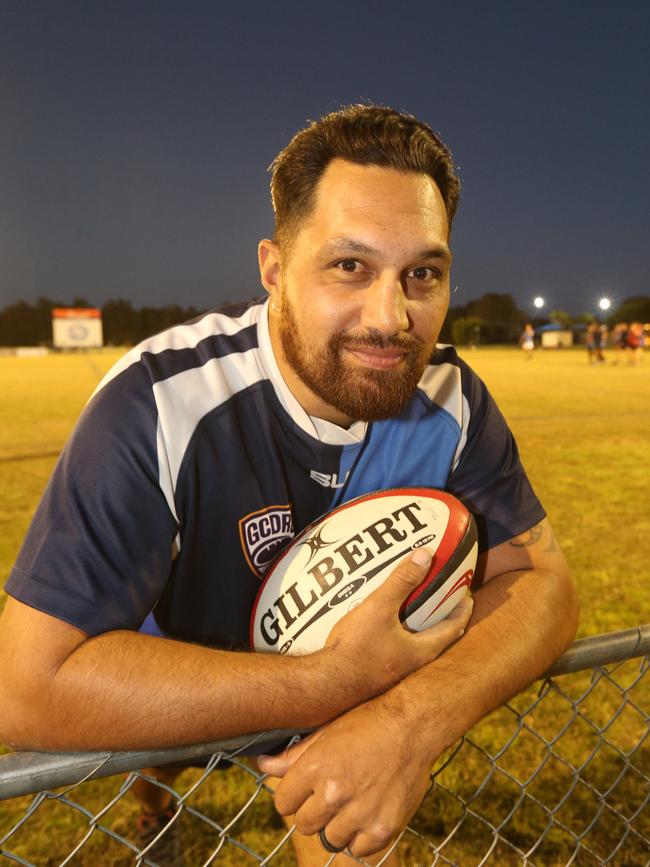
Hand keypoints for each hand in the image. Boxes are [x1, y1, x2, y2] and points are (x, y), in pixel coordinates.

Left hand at [258, 696, 432, 857]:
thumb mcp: (326, 732)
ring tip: (354, 799)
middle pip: (305, 825)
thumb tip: (263, 765)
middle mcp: (334, 792)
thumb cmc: (366, 723)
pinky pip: (359, 849)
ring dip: (339, 824)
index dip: (294, 796)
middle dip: (314, 812)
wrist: (411, 725)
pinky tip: (369, 811)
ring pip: (331, 839)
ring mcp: (359, 812)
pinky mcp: (383, 828)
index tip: (306, 790)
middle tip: (334, 793)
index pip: (283, 804)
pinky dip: (362, 836)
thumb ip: (292, 756)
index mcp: (315, 767)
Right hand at [322, 548, 473, 699]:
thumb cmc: (356, 648)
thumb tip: (425, 555)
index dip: (462, 610)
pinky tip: (384, 624)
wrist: (328, 684)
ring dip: (421, 626)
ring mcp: (395, 671)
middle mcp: (413, 665)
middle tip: (443, 598)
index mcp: (421, 651)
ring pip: (417, 645)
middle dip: (443, 617)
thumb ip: (401, 582)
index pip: (453, 628)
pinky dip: (400, 633)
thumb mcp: (379, 608)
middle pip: (437, 637)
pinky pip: (397, 649)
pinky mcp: (378, 673)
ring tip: (415, 606)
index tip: (468, 596)